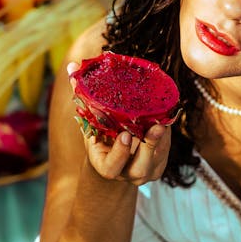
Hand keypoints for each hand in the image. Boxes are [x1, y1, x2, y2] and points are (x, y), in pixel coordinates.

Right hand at [68, 62, 170, 185]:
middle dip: (149, 147)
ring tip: (164, 120)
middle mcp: (126, 174)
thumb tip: (73, 67)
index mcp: (106, 166)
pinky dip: (167, 136)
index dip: (120, 153)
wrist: (114, 156)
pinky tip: (167, 119)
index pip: (112, 167)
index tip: (125, 135)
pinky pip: (165, 151)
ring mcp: (144, 172)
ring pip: (157, 159)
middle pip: (139, 169)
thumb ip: (83, 97)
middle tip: (156, 127)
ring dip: (162, 140)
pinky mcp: (159, 165)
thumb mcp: (89, 121)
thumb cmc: (99, 135)